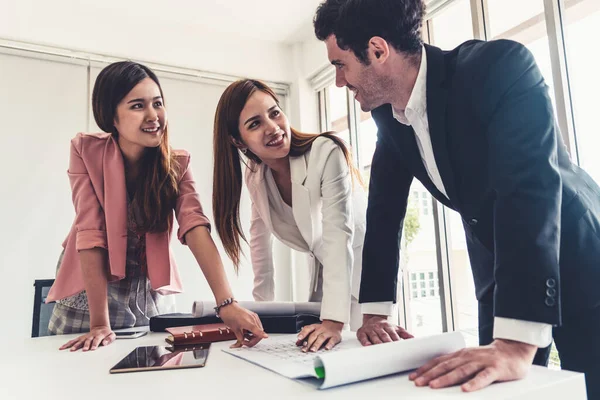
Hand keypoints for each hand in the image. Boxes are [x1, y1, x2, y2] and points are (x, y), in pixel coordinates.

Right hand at [59, 326, 114, 351]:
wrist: (100, 327)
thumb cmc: (106, 333)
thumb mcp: (112, 335)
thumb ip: (109, 339)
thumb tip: (105, 343)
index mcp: (99, 335)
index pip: (97, 339)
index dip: (95, 344)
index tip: (93, 349)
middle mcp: (91, 336)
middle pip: (88, 340)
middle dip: (86, 345)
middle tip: (84, 350)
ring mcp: (85, 337)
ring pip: (79, 341)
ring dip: (75, 345)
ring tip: (71, 350)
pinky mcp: (80, 338)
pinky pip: (73, 341)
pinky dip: (68, 344)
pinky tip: (62, 347)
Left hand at [218, 302, 267, 347]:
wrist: (228, 306)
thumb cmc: (230, 315)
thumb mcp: (234, 329)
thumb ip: (240, 337)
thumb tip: (241, 344)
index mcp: (247, 321)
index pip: (256, 329)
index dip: (261, 334)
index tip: (266, 336)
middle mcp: (252, 318)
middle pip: (259, 332)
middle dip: (253, 340)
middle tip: (245, 342)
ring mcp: (254, 316)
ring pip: (259, 329)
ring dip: (254, 336)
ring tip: (245, 337)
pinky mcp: (253, 316)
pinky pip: (257, 325)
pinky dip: (254, 331)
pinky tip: (247, 332)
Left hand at [296, 320, 343, 351]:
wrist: (334, 325)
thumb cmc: (322, 330)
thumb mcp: (313, 330)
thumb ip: (305, 336)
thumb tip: (297, 343)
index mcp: (315, 327)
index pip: (308, 329)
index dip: (303, 333)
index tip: (299, 338)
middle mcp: (321, 329)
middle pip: (314, 335)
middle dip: (309, 342)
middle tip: (305, 349)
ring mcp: (328, 333)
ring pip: (322, 338)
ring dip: (317, 344)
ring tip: (313, 350)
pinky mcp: (335, 337)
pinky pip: (332, 340)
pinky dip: (329, 344)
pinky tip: (327, 348)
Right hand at [357, 314, 412, 345]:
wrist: (372, 318)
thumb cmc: (384, 327)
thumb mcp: (395, 328)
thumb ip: (404, 334)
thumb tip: (413, 339)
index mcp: (388, 326)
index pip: (393, 333)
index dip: (396, 340)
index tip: (399, 346)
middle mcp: (379, 327)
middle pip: (384, 335)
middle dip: (387, 342)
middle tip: (391, 349)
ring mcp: (370, 329)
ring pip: (374, 336)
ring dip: (377, 342)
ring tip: (380, 349)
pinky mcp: (361, 332)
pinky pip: (363, 337)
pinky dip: (365, 341)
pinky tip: (367, 346)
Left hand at [409, 339, 536, 391]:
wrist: (514, 350)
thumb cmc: (489, 358)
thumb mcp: (470, 359)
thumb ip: (456, 365)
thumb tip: (437, 375)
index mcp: (461, 355)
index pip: (439, 361)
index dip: (425, 369)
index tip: (412, 377)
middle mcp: (468, 356)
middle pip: (446, 366)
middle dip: (430, 374)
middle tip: (417, 383)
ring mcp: (481, 362)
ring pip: (461, 371)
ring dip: (446, 378)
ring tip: (434, 386)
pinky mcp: (496, 369)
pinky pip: (484, 377)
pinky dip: (474, 383)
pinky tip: (465, 390)